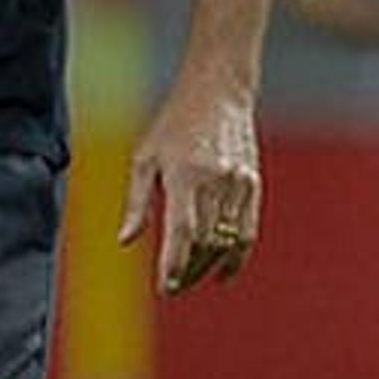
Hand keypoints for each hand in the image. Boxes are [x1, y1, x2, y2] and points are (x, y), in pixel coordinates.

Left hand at [120, 74, 261, 295]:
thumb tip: (125, 241)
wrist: (217, 91)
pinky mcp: (253, 185)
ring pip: (227, 242)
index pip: (182, 233)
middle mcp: (215, 181)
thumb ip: (137, 203)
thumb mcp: (144, 158)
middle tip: (174, 285)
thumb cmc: (174, 123)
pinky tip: (222, 270)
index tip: (166, 287)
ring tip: (191, 278)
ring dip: (209, 267)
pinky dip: (236, 256)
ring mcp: (238, 183)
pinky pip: (247, 232)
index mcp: (185, 174)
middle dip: (189, 271)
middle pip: (205, 243)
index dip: (174, 265)